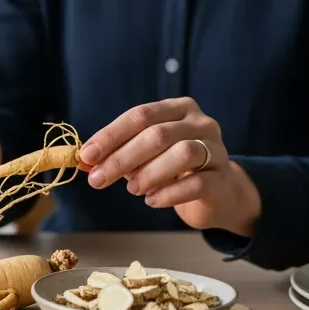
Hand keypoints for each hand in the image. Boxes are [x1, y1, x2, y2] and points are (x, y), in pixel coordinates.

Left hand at [78, 97, 261, 235]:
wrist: (218, 193)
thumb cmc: (174, 169)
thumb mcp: (145, 156)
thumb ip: (119, 154)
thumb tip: (85, 161)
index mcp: (178, 109)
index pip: (141, 115)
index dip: (112, 135)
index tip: (87, 156)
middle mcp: (201, 123)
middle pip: (158, 134)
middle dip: (122, 158)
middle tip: (98, 179)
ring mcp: (217, 150)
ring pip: (182, 153)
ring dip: (149, 173)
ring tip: (132, 189)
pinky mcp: (223, 179)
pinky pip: (197, 183)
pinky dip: (169, 193)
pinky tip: (152, 200)